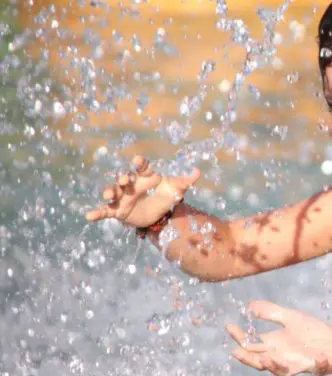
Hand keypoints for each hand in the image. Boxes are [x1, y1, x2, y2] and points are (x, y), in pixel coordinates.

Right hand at [85, 155, 200, 227]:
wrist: (160, 215)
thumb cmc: (167, 197)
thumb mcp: (177, 190)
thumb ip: (186, 181)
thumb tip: (198, 172)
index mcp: (146, 177)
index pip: (142, 167)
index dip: (141, 163)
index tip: (140, 159)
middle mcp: (132, 185)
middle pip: (124, 178)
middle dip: (123, 178)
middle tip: (125, 179)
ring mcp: (123, 197)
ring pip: (113, 192)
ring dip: (109, 191)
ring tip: (108, 194)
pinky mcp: (118, 210)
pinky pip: (105, 211)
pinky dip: (97, 213)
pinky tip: (89, 216)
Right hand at [226, 300, 331, 375]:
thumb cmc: (314, 334)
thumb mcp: (292, 318)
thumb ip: (272, 312)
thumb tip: (249, 305)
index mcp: (276, 346)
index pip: (253, 345)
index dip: (241, 337)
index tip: (229, 326)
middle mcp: (285, 358)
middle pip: (262, 362)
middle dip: (250, 358)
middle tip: (237, 352)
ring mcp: (302, 364)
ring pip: (285, 371)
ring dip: (276, 366)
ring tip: (267, 359)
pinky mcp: (322, 366)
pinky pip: (320, 367)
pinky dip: (319, 364)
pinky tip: (318, 357)